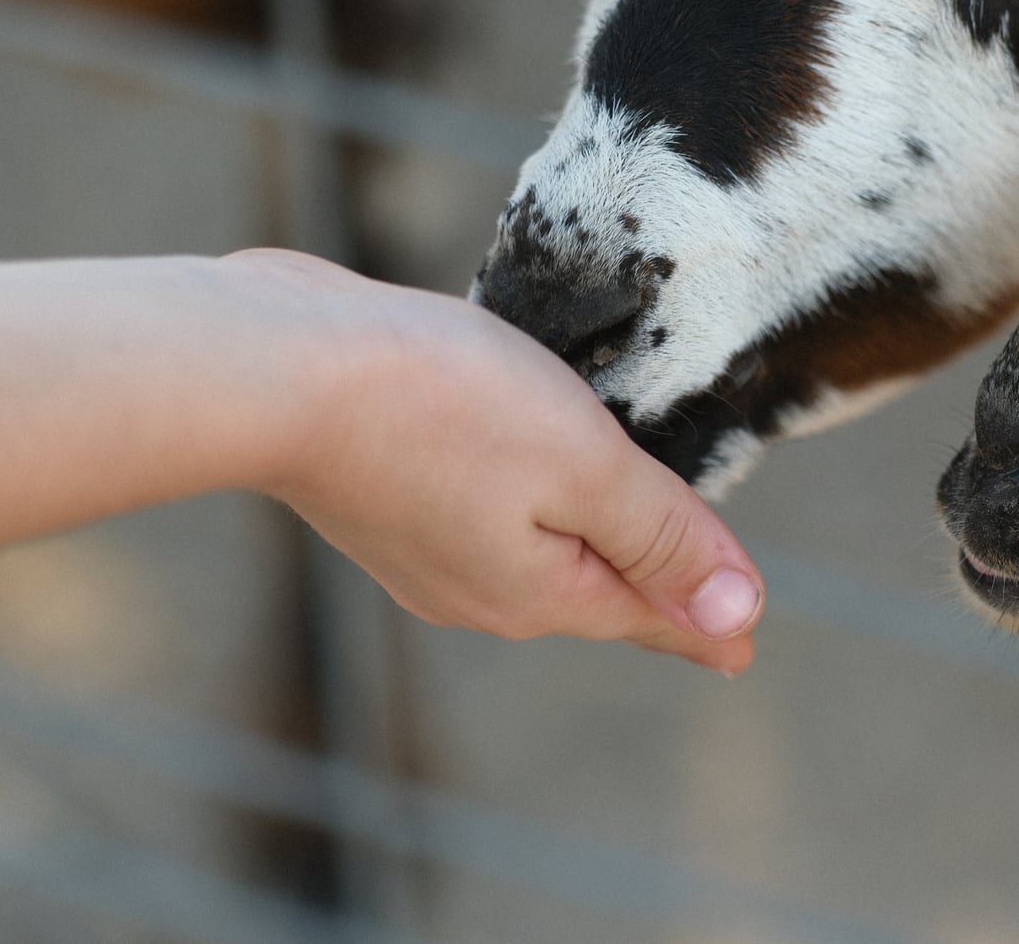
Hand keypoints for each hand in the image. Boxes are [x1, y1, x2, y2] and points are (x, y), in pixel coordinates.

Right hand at [236, 251, 765, 672]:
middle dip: (645, 589)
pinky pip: (486, 515)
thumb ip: (660, 536)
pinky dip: (529, 505)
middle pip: (591, 589)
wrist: (275, 366)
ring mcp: (421, 550)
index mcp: (538, 591)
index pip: (650, 612)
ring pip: (534, 554)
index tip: (743, 652)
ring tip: (622, 541)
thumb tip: (736, 616)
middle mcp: (478, 590)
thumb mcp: (583, 464)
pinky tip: (526, 486)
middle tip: (697, 597)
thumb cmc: (437, 402)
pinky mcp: (384, 498)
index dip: (706, 622)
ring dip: (586, 545)